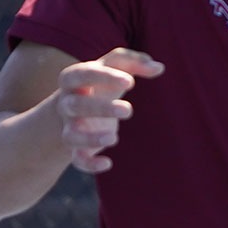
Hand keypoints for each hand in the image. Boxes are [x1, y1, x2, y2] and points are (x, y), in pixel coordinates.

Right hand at [57, 47, 163, 172]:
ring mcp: (70, 127)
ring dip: (91, 139)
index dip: (104, 77)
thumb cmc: (98, 83)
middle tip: (128, 110)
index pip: (82, 74)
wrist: (71, 110)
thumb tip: (160, 67)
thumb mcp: (112, 67)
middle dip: (100, 109)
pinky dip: (89, 165)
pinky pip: (77, 159)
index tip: (131, 82)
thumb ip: (134, 62)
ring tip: (114, 137)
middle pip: (75, 106)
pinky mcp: (76, 148)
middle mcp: (68, 103)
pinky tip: (107, 164)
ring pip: (72, 136)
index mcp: (74, 79)